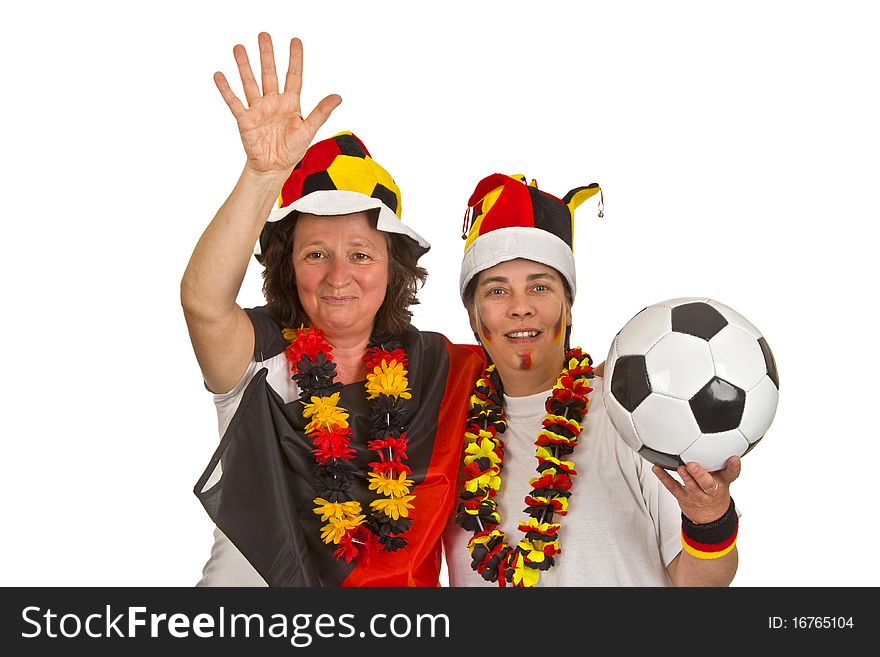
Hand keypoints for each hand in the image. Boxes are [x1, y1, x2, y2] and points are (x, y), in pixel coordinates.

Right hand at [214, 32, 341, 173]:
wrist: (274, 168)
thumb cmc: (292, 150)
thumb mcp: (309, 130)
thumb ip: (321, 112)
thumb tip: (338, 96)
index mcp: (291, 103)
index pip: (294, 76)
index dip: (295, 59)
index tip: (295, 41)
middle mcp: (273, 102)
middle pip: (270, 74)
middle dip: (267, 55)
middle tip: (264, 35)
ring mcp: (258, 109)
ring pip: (250, 83)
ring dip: (244, 66)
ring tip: (239, 48)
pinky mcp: (245, 120)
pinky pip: (234, 102)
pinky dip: (226, 89)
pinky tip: (220, 75)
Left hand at [652, 456, 740, 523]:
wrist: (710, 517)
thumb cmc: (714, 490)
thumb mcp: (723, 477)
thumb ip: (720, 460)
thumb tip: (718, 437)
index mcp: (723, 482)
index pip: (731, 474)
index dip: (734, 467)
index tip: (734, 458)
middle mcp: (711, 490)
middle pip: (708, 484)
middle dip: (700, 474)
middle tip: (693, 465)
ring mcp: (696, 495)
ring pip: (691, 487)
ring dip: (685, 477)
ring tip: (680, 468)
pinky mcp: (683, 497)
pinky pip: (673, 487)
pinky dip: (664, 477)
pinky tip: (657, 468)